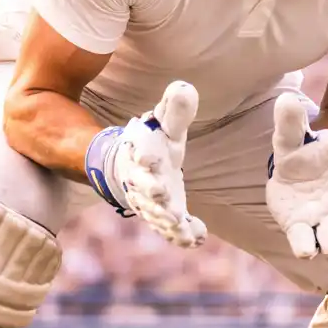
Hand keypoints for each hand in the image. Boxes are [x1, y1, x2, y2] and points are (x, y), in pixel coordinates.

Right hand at [111, 81, 206, 247]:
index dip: (145, 156)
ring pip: (156, 213)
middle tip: (163, 195)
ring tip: (180, 224)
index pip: (141, 154)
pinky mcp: (163, 218)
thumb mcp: (164, 126)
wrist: (131, 169)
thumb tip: (186, 88)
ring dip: (167, 219)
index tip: (150, 157)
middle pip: (144, 187)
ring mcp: (151, 203)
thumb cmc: (154, 143)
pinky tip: (196, 238)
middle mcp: (142, 181)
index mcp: (142, 154)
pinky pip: (170, 230)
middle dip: (152, 191)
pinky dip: (182, 235)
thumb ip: (175, 110)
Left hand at [266, 93, 327, 258]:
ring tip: (326, 231)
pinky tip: (305, 246)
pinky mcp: (301, 232)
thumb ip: (294, 123)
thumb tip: (286, 100)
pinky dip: (307, 248)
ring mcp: (323, 223)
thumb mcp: (295, 137)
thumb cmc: (303, 154)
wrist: (288, 174)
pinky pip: (307, 246)